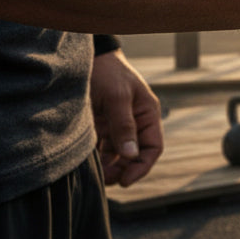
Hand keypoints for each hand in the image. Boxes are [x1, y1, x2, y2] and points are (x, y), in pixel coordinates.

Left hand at [90, 48, 163, 186]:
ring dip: (109, 167)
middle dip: (123, 170)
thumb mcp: (117, 97)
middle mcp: (135, 122)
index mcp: (147, 114)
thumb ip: (124, 126)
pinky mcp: (100, 125)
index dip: (142, 166)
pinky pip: (101, 148)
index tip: (126, 181)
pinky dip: (97, 157)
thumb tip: (131, 155)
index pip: (153, 148)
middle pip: (134, 155)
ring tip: (96, 174)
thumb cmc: (107, 72)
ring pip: (117, 155)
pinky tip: (86, 162)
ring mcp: (117, 124)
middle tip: (106, 180)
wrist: (86, 57)